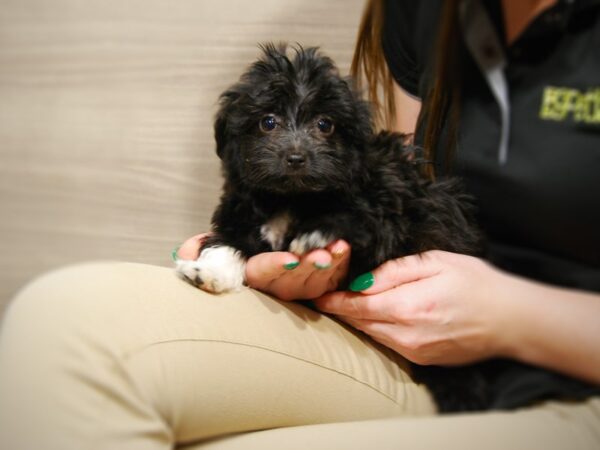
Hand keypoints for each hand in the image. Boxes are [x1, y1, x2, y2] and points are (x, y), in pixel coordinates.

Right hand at [175, 234, 350, 300]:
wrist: (267, 254)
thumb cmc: (237, 254)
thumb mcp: (217, 250)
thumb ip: (201, 249)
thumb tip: (186, 251)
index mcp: (252, 277)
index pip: (261, 274)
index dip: (274, 267)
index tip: (288, 258)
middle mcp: (276, 287)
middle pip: (292, 281)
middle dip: (307, 269)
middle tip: (319, 255)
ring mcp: (299, 288)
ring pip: (315, 283)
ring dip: (328, 267)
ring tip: (336, 249)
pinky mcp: (320, 285)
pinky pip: (333, 278)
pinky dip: (341, 264)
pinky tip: (344, 248)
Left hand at [314, 250, 511, 365]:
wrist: (510, 320)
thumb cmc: (476, 284)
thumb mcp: (435, 263)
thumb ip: (395, 271)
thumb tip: (362, 280)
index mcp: (407, 306)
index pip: (356, 305)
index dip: (334, 300)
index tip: (317, 293)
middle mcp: (406, 334)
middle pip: (359, 322)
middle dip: (340, 309)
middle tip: (324, 295)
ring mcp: (414, 351)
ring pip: (372, 334)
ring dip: (356, 320)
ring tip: (344, 304)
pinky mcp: (422, 359)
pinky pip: (389, 343)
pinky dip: (376, 329)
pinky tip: (374, 317)